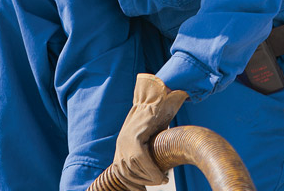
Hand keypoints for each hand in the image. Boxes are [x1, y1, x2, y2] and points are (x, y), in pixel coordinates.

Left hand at [111, 74, 187, 189]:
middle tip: (159, 181)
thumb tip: (153, 173)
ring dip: (149, 178)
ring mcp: (126, 139)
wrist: (156, 100)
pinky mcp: (135, 135)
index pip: (121, 173)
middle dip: (143, 182)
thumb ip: (144, 154)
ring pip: (134, 168)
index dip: (131, 185)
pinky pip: (141, 159)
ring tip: (162, 178)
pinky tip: (161, 176)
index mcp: (121, 145)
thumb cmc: (156, 120)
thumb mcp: (147, 140)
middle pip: (127, 173)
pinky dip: (151, 170)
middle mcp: (121, 143)